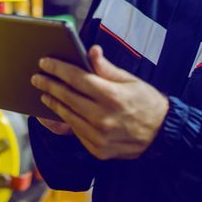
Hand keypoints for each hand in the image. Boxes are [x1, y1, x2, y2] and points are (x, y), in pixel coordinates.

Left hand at [31, 45, 168, 159]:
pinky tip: (58, 112)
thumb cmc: (147, 103)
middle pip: (67, 97)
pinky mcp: (98, 150)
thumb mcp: (131, 80)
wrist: (163, 134)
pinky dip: (66, 120)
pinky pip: (76, 132)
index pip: (77, 78)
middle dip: (49, 85)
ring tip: (44, 94)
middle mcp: (103, 117)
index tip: (45, 62)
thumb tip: (91, 51)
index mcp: (112, 96)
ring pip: (68, 116)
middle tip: (37, 77)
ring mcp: (99, 136)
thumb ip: (107, 68)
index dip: (58, 68)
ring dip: (53, 103)